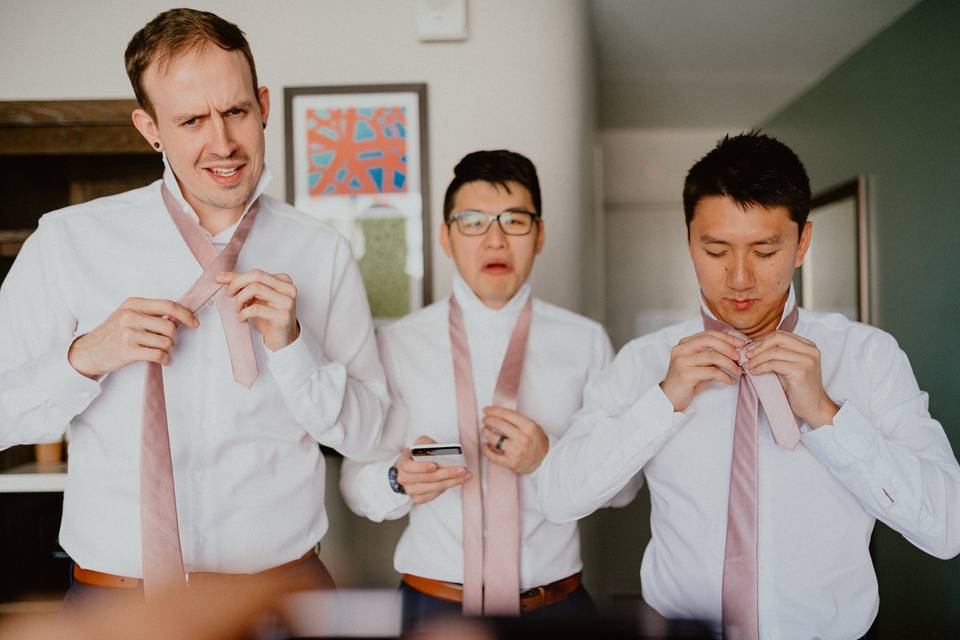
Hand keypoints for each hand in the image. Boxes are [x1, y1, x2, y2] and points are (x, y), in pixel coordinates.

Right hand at [68, 297, 197, 378]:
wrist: (89, 351)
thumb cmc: (113, 334)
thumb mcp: (128, 315)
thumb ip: (150, 314)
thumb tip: (179, 318)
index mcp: (134, 303)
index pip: (168, 306)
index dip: (186, 314)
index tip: (194, 323)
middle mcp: (130, 315)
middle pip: (170, 327)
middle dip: (175, 338)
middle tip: (170, 343)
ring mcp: (128, 333)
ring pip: (166, 342)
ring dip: (170, 350)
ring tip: (164, 352)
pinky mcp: (127, 350)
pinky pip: (159, 355)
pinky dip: (166, 360)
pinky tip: (164, 361)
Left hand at [216, 270, 299, 351]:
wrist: (282, 339)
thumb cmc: (269, 318)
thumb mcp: (255, 298)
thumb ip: (241, 285)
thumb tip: (219, 276)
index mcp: (283, 280)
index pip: (256, 273)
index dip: (237, 278)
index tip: (223, 283)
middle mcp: (288, 289)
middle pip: (256, 276)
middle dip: (237, 284)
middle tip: (229, 294)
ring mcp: (287, 302)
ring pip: (254, 289)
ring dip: (240, 299)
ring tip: (238, 309)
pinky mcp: (283, 316)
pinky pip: (255, 309)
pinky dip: (243, 313)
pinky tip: (242, 318)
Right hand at [395, 436, 470, 504]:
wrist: (408, 469)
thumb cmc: (417, 455)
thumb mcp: (419, 444)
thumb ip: (426, 443)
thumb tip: (437, 449)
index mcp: (402, 464)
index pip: (410, 467)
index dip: (422, 467)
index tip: (435, 465)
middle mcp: (404, 479)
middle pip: (428, 478)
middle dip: (447, 473)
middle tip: (462, 470)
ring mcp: (410, 490)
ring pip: (434, 488)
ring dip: (452, 482)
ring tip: (465, 476)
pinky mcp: (417, 498)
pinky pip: (434, 495)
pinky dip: (446, 488)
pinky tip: (456, 481)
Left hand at [480, 407, 548, 474]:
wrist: (544, 460)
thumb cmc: (537, 442)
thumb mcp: (532, 426)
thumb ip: (517, 420)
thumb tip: (498, 414)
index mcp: (528, 426)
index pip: (506, 414)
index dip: (493, 411)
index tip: (487, 410)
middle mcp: (522, 438)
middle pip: (498, 424)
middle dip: (488, 420)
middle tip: (485, 419)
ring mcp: (516, 451)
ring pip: (494, 439)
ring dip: (486, 432)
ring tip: (485, 430)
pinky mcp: (510, 462)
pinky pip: (493, 456)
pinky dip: (486, 450)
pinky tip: (485, 445)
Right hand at [659, 331, 744, 410]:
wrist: (670, 397)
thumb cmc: (687, 381)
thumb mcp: (699, 364)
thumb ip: (711, 354)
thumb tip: (735, 349)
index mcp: (684, 344)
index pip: (708, 334)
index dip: (726, 337)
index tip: (741, 343)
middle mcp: (681, 350)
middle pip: (709, 340)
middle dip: (728, 347)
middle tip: (739, 357)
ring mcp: (681, 361)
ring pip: (712, 356)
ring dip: (729, 364)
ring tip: (737, 372)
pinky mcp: (685, 375)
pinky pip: (711, 372)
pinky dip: (724, 376)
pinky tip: (730, 380)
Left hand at [745, 331, 838, 427]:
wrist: (814, 407)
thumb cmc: (799, 388)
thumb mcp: (789, 366)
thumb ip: (778, 355)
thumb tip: (754, 347)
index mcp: (809, 346)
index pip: (781, 335)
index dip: (763, 340)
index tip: (751, 349)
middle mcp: (811, 351)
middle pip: (778, 338)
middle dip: (759, 346)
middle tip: (747, 355)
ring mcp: (807, 360)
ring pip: (774, 352)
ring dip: (757, 358)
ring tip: (748, 365)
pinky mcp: (801, 372)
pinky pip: (774, 364)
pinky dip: (761, 367)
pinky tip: (755, 372)